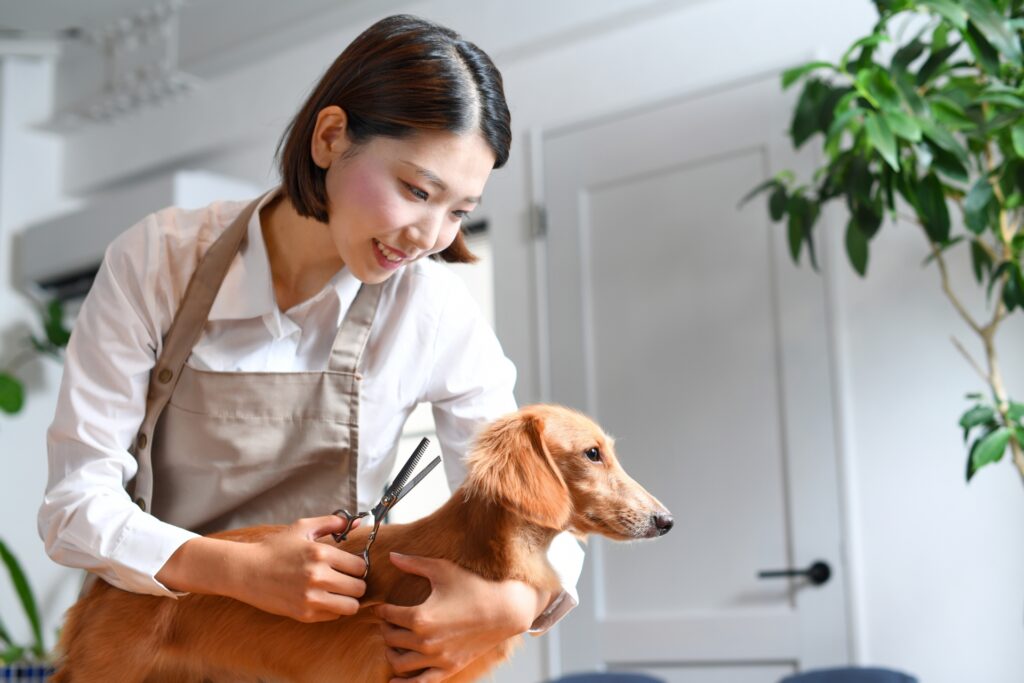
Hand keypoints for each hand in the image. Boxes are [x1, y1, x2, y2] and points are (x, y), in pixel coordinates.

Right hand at [158, 515, 366, 622]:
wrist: (246, 571)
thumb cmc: (274, 548)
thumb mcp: (302, 528)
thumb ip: (332, 523)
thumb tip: (359, 523)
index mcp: (321, 553)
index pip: (360, 566)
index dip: (358, 566)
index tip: (350, 566)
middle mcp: (318, 576)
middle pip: (359, 588)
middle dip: (356, 583)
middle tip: (346, 580)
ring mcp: (311, 598)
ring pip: (351, 606)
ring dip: (348, 600)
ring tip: (338, 592)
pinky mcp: (304, 614)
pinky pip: (333, 616)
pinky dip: (333, 609)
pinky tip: (323, 599)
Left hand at [373, 553, 548, 681]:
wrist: (504, 610)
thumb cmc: (473, 587)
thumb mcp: (442, 570)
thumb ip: (414, 563)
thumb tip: (391, 555)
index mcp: (420, 616)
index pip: (388, 615)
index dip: (382, 609)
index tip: (383, 606)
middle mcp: (425, 641)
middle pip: (390, 638)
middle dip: (386, 628)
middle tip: (389, 621)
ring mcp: (437, 658)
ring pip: (399, 662)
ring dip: (391, 651)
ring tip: (395, 642)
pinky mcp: (448, 668)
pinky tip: (393, 679)